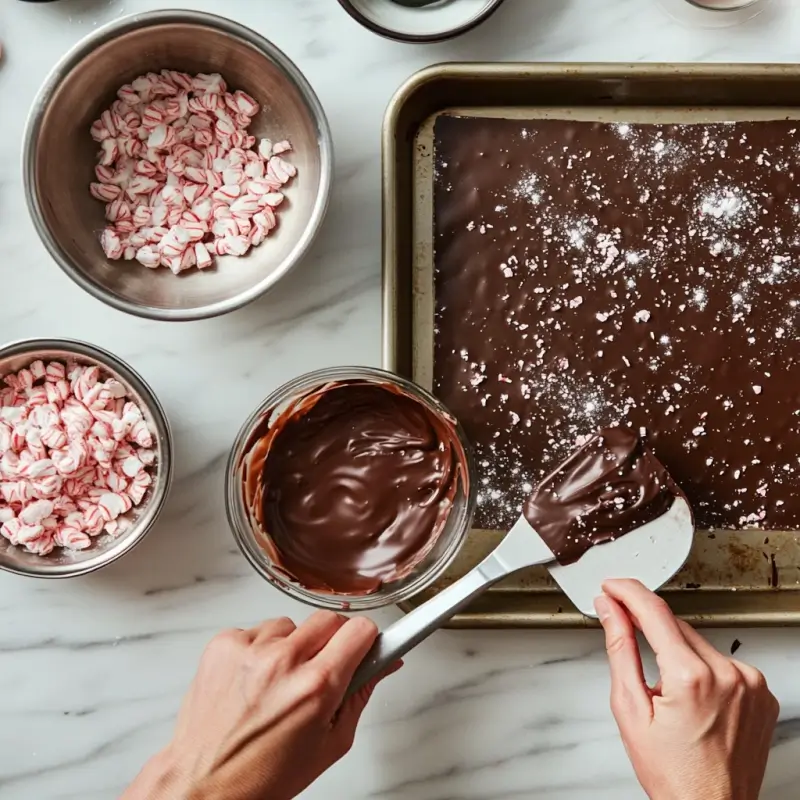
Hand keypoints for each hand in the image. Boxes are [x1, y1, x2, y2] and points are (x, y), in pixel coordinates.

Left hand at [123, 612, 398, 799]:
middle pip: (329, 620)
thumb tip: (384, 663)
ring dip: (292, 646)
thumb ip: (360, 695)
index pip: (360, 630)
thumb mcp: (330, 744)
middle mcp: (283, 661)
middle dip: (332, 643)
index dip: (365, 640)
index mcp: (316, 686)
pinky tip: (254, 680)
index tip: (362, 647)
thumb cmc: (264, 775)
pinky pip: (257, 630)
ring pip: (292, 624)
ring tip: (278, 683)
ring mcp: (250, 649)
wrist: (204, 783)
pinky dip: (260, 649)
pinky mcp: (223, 644)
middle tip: (319, 672)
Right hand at [595, 579, 778, 799]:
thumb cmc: (672, 773)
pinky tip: (692, 697)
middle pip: (676, 625)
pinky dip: (702, 667)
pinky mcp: (761, 692)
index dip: (627, 592)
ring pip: (698, 642)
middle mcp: (728, 674)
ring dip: (676, 650)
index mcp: (691, 676)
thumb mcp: (630, 709)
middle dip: (648, 626)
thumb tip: (611, 611)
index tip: (612, 586)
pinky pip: (722, 662)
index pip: (653, 611)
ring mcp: (750, 684)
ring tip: (667, 692)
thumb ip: (620, 649)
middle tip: (625, 638)